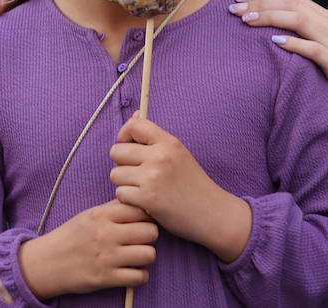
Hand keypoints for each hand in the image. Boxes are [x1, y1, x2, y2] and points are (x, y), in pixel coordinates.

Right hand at [17, 199, 157, 299]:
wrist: (48, 262)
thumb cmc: (71, 236)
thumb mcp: (89, 215)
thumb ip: (113, 209)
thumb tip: (139, 202)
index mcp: (102, 215)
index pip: (140, 209)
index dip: (146, 215)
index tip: (142, 221)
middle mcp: (106, 234)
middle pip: (150, 231)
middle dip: (149, 236)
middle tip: (141, 240)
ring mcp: (107, 257)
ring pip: (149, 254)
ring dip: (146, 257)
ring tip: (137, 256)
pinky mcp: (106, 278)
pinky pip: (139, 277)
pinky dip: (139, 276)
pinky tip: (131, 271)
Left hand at [110, 116, 250, 260]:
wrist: (212, 213)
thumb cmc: (193, 184)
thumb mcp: (178, 153)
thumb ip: (154, 136)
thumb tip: (135, 113)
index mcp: (168, 142)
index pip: (134, 126)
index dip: (124, 135)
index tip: (129, 147)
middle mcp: (159, 157)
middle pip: (116, 151)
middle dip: (121, 163)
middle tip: (135, 173)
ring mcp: (152, 178)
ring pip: (115, 174)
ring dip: (124, 183)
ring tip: (141, 188)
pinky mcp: (147, 199)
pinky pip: (120, 194)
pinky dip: (128, 200)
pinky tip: (143, 202)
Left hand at [229, 0, 327, 133]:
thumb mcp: (316, 46)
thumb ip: (298, 33)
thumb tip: (264, 28)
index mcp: (324, 17)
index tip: (239, 1)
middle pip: (291, 3)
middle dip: (260, 3)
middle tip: (234, 10)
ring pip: (299, 19)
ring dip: (270, 17)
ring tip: (247, 21)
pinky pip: (312, 48)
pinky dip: (293, 43)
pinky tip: (274, 42)